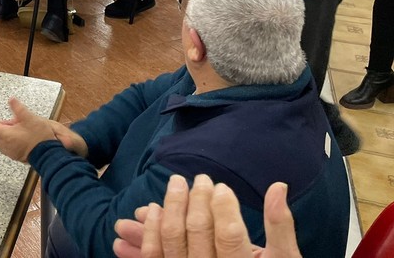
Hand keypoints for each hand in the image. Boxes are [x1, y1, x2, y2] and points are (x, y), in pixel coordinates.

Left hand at [0, 97, 86, 162]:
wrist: (49, 155)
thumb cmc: (40, 138)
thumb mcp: (30, 118)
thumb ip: (18, 108)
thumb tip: (11, 99)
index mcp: (5, 136)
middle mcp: (5, 145)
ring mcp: (10, 151)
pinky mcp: (15, 154)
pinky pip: (3, 144)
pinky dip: (1, 136)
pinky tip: (8, 132)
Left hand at [113, 176, 301, 257]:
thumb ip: (280, 227)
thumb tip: (278, 185)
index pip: (230, 236)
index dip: (224, 208)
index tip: (221, 187)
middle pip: (198, 233)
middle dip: (198, 200)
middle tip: (201, 179)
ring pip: (172, 240)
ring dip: (171, 207)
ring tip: (177, 183)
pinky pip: (154, 256)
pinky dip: (149, 230)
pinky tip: (153, 209)